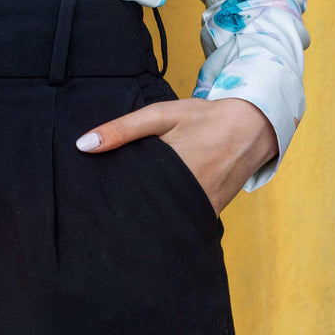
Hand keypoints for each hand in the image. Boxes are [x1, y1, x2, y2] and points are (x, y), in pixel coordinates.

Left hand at [74, 97, 279, 215]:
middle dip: (125, 209)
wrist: (251, 127)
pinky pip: (184, 218)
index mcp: (170, 173)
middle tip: (101, 207)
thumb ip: (122, 129)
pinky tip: (153, 209)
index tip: (89, 200)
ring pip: (164, 218)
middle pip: (145, 210)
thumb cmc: (203, 118)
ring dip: (147, 213)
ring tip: (122, 212)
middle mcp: (187, 197)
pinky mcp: (211, 212)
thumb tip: (83, 145)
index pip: (128, 196)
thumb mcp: (160, 115)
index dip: (109, 199)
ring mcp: (202, 209)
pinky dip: (169, 214)